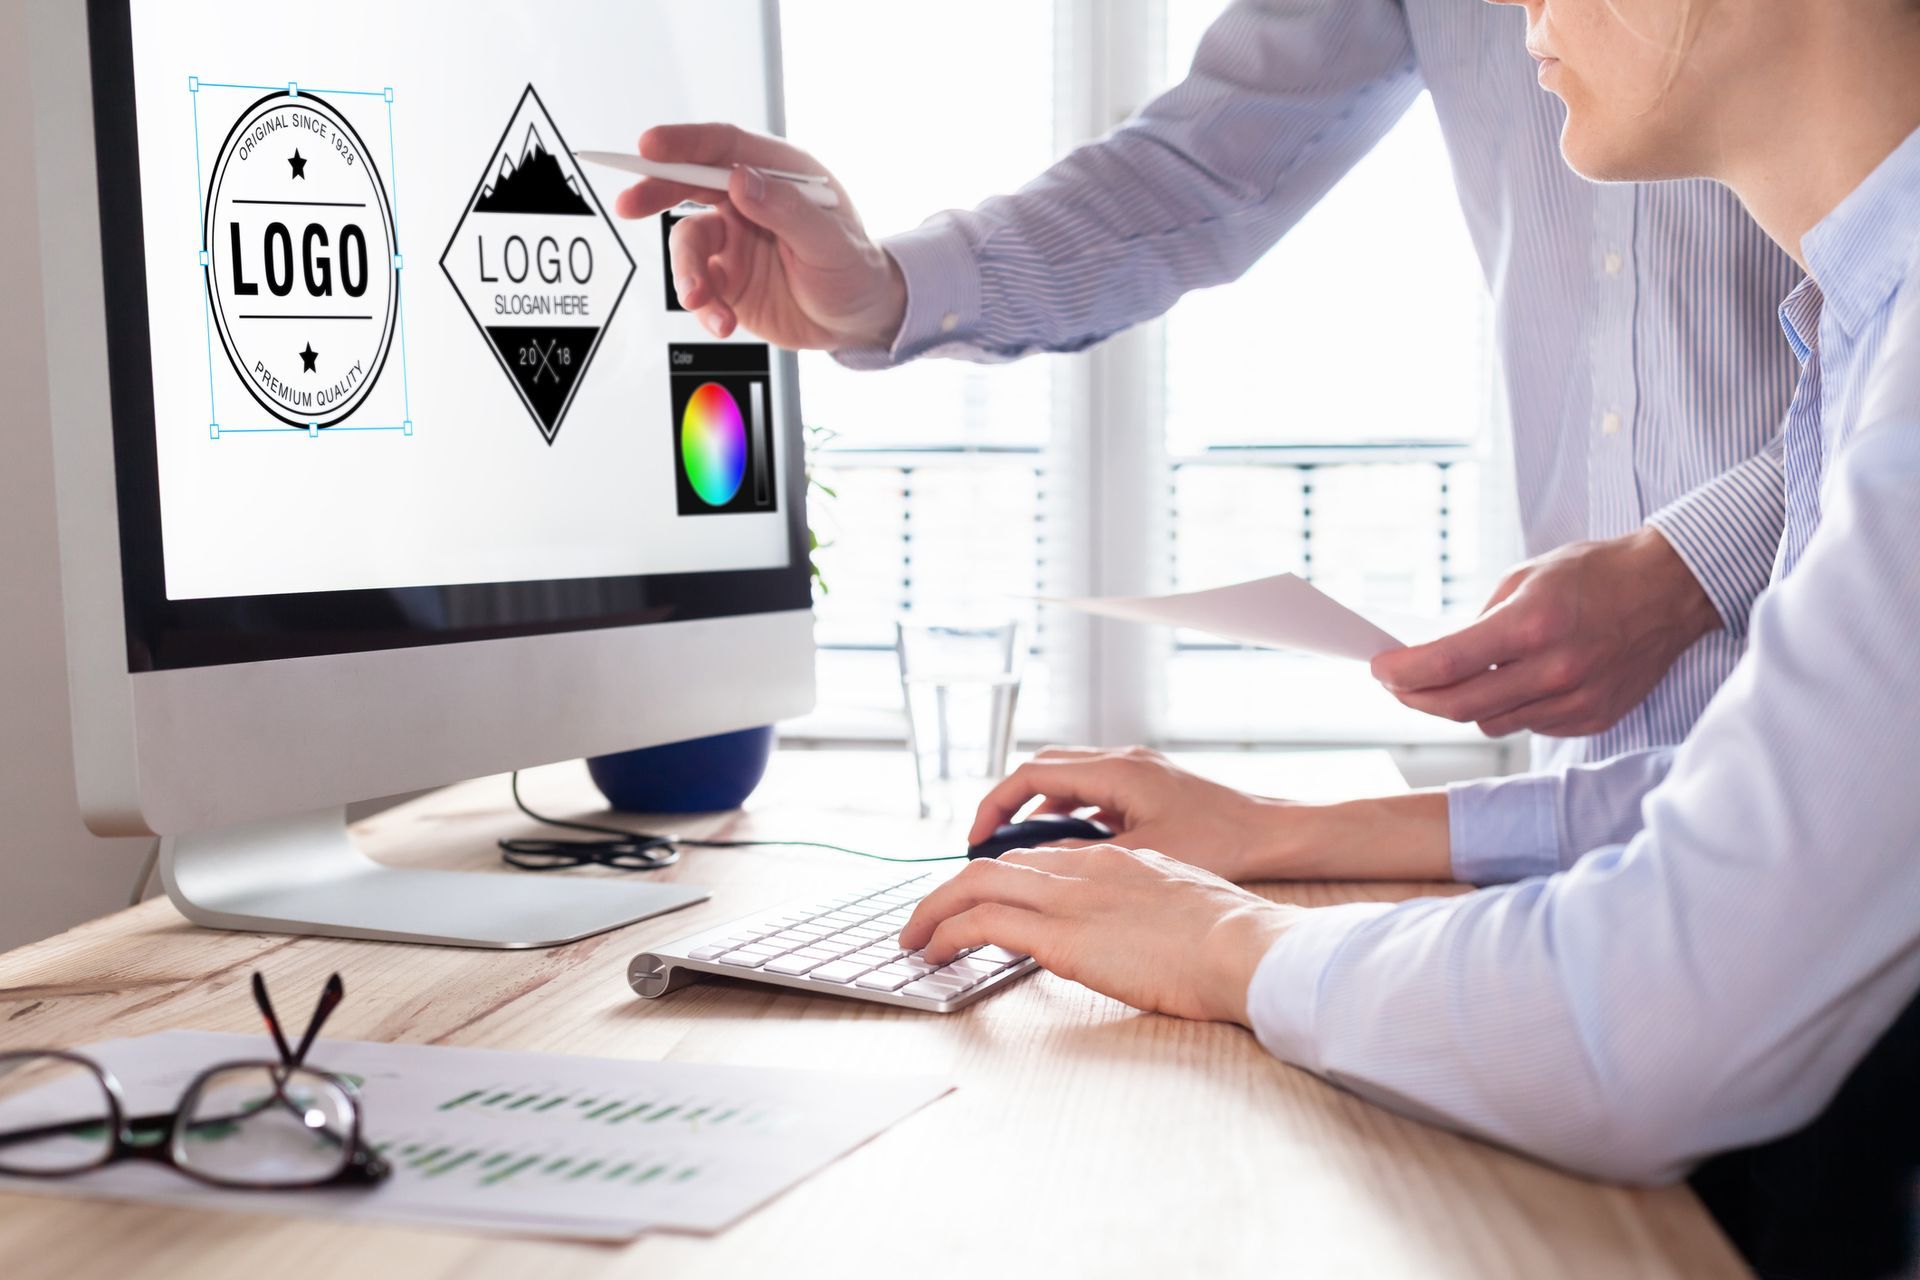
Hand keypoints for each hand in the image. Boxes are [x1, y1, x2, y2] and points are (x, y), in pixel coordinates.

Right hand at [611, 124, 906, 349]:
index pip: (725, 147)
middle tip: (629, 204)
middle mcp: (751, 201)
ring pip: (689, 243)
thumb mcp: (832, 242)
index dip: (685, 142)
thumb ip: (787, 210)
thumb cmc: (857, 272)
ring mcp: (736, 239)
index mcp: (780, 175)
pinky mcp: (728, 278)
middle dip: (656, 192)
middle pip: (690, 183)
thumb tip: (743, 180)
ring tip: (701, 300)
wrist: (859, 323)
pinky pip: (699, 286)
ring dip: (687, 273)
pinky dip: (704, 306)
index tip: (649, 146)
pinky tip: (723, 322)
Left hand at [900, 846, 1300, 1023]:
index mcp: (1117, 861)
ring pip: (976, 885)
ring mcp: (1070, 897)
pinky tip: (933, 953)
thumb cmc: (1233, 941)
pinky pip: (982, 923)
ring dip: (935, 910)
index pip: (1040, 859)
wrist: (1245, 947)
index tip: (979, 901)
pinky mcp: (1060, 934)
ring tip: (914, 939)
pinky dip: (948, 933)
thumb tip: (1132, 933)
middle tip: (926, 918)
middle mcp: (1085, 869)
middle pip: (997, 866)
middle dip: (952, 890)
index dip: (1000, 879)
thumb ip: (1146, 909)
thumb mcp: (1182, 908)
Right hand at [969, 746, 1293, 881]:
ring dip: (1039, 809)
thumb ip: (1084, 857)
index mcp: (1115, 771)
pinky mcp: (1149, 785)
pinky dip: (1069, 812)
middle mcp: (1122, 760)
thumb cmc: (1221, 843)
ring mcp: (1136, 770)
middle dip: (1009, 804)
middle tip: (987, 843)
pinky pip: (1093, 790)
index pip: (1032, 774)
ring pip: (1068, 778)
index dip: (995, 805)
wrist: (1273, 833)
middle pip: (1043, 769)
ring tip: (1021, 850)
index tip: (976, 839)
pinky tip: (1070, 846)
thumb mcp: (1141, 857)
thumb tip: (1035, 867)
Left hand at [1371, 527, 1722, 738]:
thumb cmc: (1594, 574)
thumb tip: (1436, 659)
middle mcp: (1555, 670)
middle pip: (1459, 707)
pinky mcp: (1592, 718)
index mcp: (1532, 625)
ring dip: (1463, 705)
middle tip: (1397, 686)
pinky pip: (1528, 725)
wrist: (1669, 591)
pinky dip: (1509, 709)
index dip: (1403, 673)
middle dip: (1416, 699)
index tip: (1379, 670)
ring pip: (1491, 722)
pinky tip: (1513, 684)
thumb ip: (1480, 623)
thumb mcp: (1524, 579)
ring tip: (1455, 680)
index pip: (1447, 664)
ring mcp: (1576, 700)